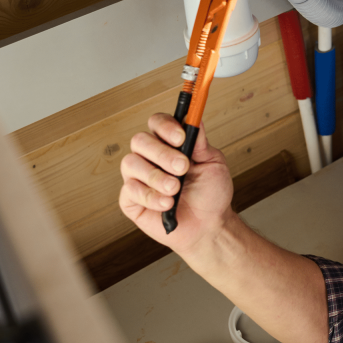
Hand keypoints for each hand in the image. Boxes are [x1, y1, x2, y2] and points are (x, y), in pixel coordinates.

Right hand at [119, 114, 233, 255]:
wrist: (208, 225)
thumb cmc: (210, 193)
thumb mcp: (213, 163)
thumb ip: (201, 142)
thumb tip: (195, 117)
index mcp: (170, 144)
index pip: (157, 123)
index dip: (166, 126)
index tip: (181, 137)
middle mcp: (150, 157)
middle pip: (140, 140)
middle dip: (162, 153)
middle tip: (182, 168)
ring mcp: (138, 177)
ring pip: (131, 164)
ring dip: (156, 177)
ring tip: (175, 189)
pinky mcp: (130, 199)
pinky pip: (130, 190)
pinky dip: (150, 197)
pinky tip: (167, 204)